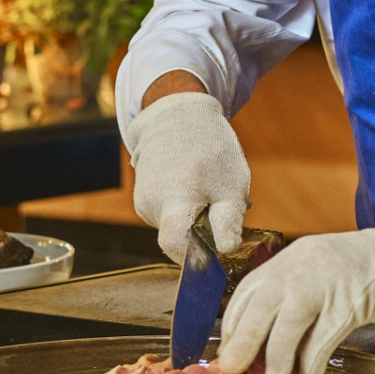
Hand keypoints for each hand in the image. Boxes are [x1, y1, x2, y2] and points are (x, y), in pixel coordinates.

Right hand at [125, 91, 250, 260]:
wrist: (178, 115)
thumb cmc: (211, 149)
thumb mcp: (232, 185)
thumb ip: (228, 222)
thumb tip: (226, 252)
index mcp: (174, 201)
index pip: (176, 247)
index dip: (196, 258)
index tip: (216, 254)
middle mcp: (151, 205)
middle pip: (177, 239)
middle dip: (200, 234)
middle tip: (218, 207)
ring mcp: (143, 202)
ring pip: (173, 227)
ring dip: (191, 219)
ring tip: (204, 188)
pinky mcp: (142, 198)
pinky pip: (166, 215)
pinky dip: (181, 208)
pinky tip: (190, 186)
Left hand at [216, 189, 374, 373]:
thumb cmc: (365, 268)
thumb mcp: (320, 270)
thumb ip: (293, 295)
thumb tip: (264, 340)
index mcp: (291, 257)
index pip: (248, 289)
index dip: (234, 323)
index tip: (227, 349)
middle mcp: (304, 264)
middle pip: (262, 304)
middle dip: (243, 342)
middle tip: (232, 370)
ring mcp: (330, 281)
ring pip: (291, 321)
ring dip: (277, 354)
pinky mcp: (355, 300)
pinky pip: (326, 336)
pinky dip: (313, 362)